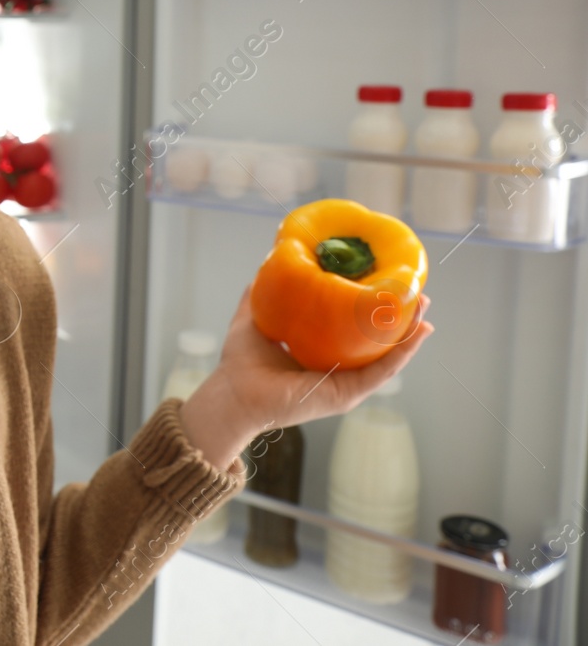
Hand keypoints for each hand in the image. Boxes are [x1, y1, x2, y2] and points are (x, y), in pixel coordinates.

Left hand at [178, 285, 433, 469]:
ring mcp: (345, 383)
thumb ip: (263, 293)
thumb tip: (271, 262)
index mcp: (324, 352)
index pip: (358, 328)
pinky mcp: (345, 395)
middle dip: (403, 319)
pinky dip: (401, 354)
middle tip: (420, 295)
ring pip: (388, 357)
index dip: (376, 308)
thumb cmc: (242, 362)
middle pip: (381, 342)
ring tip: (424, 311)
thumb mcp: (256, 317)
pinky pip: (380, 373)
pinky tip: (416, 334)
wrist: (232, 392)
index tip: (392, 283)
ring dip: (410, 334)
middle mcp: (339, 368)